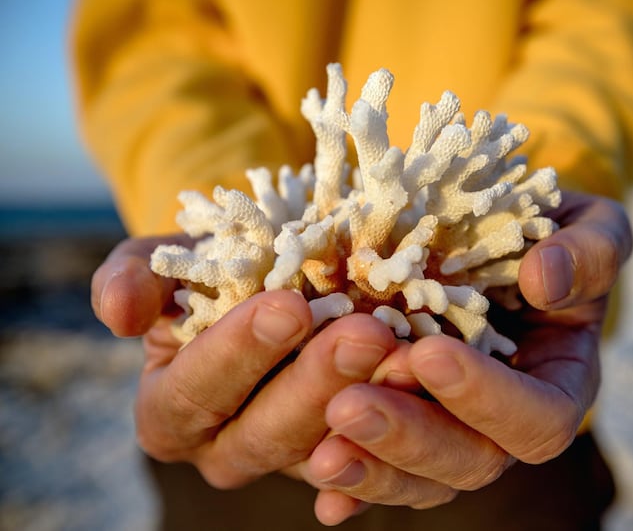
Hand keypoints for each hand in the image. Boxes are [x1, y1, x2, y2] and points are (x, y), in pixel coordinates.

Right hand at [91, 236, 397, 488]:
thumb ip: (136, 278)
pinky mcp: (344, 455)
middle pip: (269, 433)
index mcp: (172, 410)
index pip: (198, 390)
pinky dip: (403, 432)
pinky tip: (430, 395)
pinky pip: (375, 457)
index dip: (239, 351)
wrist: (267, 281)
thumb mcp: (166, 260)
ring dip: (373, 409)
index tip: (287, 304)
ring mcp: (291, 457)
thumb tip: (117, 312)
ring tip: (409, 356)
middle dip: (318, 382)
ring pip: (330, 449)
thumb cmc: (210, 270)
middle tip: (366, 332)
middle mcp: (227, 448)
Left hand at [298, 191, 632, 524]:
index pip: (539, 417)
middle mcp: (506, 422)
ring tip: (322, 454)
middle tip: (347, 407)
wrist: (492, 237)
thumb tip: (544, 278)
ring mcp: (455, 432)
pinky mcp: (407, 428)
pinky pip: (383, 472)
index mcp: (559, 381)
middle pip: (471, 461)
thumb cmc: (545, 234)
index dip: (487, 397)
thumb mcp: (588, 228)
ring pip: (422, 480)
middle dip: (409, 438)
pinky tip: (323, 498)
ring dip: (371, 469)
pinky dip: (353, 488)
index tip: (428, 354)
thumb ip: (587, 253)